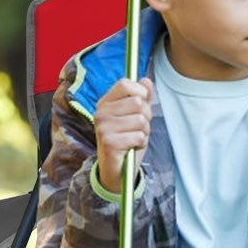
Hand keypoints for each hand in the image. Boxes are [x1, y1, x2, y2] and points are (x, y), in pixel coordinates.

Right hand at [94, 77, 153, 193]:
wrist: (117, 167)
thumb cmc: (127, 138)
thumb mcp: (136, 115)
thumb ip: (142, 97)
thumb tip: (146, 80)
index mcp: (105, 102)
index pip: (125, 83)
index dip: (140, 92)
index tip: (142, 103)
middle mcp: (101, 113)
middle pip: (138, 102)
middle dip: (146, 116)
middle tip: (137, 127)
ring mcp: (103, 127)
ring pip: (141, 120)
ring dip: (144, 131)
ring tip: (133, 137)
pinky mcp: (109, 142)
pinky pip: (139, 136)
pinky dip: (141, 142)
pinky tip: (131, 146)